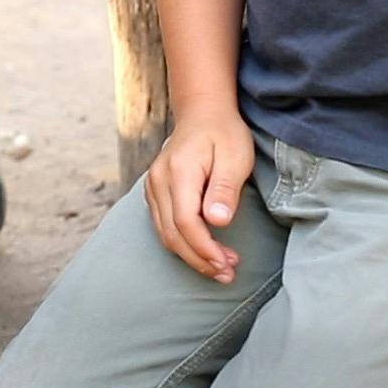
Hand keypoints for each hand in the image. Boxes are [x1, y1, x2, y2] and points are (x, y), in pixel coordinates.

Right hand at [144, 104, 254, 283]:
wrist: (202, 112)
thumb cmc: (224, 133)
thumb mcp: (235, 156)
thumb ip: (224, 189)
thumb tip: (217, 221)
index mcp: (179, 172)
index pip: (186, 222)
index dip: (205, 248)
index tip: (227, 265)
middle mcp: (158, 181)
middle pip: (172, 233)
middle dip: (199, 259)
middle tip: (226, 275)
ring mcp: (153, 186)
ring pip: (164, 233)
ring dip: (191, 255)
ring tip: (219, 268)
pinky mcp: (155, 191)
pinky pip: (163, 224)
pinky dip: (182, 242)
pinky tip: (202, 249)